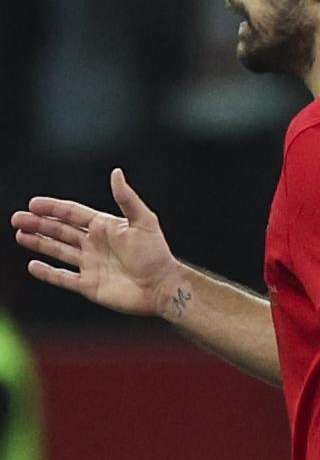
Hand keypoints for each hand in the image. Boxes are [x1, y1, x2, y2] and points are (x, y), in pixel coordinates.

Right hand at [15, 169, 187, 318]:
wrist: (163, 287)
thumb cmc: (157, 254)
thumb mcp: (143, 221)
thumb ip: (126, 198)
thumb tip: (116, 173)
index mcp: (104, 227)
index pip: (72, 213)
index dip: (53, 208)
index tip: (33, 203)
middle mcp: (94, 244)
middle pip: (60, 230)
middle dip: (38, 224)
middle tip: (17, 219)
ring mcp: (90, 264)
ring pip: (58, 251)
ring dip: (38, 243)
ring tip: (20, 235)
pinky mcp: (89, 285)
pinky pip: (63, 278)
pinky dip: (47, 273)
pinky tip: (33, 265)